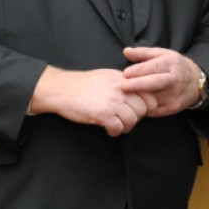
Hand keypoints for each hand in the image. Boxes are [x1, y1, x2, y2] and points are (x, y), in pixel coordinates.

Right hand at [30, 66, 149, 135]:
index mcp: (122, 79)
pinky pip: (118, 128)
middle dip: (136, 118)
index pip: (147, 93)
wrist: (61, 89)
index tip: (139, 111)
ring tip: (117, 126)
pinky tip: (108, 129)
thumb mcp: (106, 77)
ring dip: (126, 127)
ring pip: (132, 120)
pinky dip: (115, 132)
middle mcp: (120, 89)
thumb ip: (122, 83)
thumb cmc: (81, 85)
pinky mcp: (103, 114)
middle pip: (142, 109)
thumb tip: (135, 94)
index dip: (147, 106)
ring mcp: (112, 101)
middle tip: (125, 120)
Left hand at [121, 47, 200, 116]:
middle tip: (123, 86)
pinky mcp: (173, 107)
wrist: (195, 82)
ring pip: (153, 98)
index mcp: (171, 63)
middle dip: (137, 85)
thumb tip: (126, 51)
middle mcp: (174, 79)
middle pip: (155, 83)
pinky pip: (154, 109)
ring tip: (126, 95)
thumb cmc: (173, 66)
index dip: (138, 71)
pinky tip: (135, 104)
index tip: (125, 74)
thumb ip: (142, 53)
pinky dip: (143, 107)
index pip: (153, 67)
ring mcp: (174, 95)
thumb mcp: (161, 54)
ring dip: (138, 98)